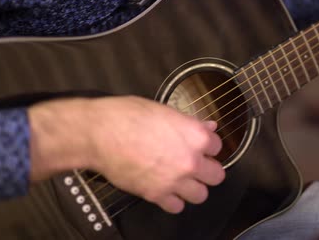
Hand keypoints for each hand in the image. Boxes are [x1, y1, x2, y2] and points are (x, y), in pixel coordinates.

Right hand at [28, 96, 224, 213]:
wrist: (100, 133)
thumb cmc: (128, 116)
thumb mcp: (165, 111)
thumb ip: (190, 123)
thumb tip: (208, 127)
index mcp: (195, 136)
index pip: (218, 146)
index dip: (209, 146)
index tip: (202, 146)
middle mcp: (190, 161)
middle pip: (216, 175)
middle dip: (208, 170)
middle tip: (196, 165)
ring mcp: (174, 180)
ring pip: (201, 195)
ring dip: (193, 188)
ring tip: (183, 180)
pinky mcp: (156, 194)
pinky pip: (176, 207)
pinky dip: (173, 200)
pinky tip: (167, 190)